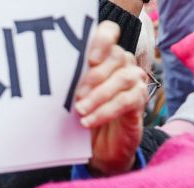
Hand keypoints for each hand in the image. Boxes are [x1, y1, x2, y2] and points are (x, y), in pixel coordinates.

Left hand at [73, 21, 145, 176]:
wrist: (100, 148)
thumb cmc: (84, 116)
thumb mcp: (73, 96)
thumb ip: (71, 81)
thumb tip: (54, 75)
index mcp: (106, 56)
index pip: (110, 32)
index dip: (103, 40)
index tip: (89, 58)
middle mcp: (124, 64)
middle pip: (116, 56)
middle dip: (94, 76)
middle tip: (76, 96)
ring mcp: (135, 82)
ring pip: (122, 79)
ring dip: (98, 96)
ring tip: (80, 111)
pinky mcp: (139, 102)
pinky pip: (126, 101)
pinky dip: (105, 112)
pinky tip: (89, 122)